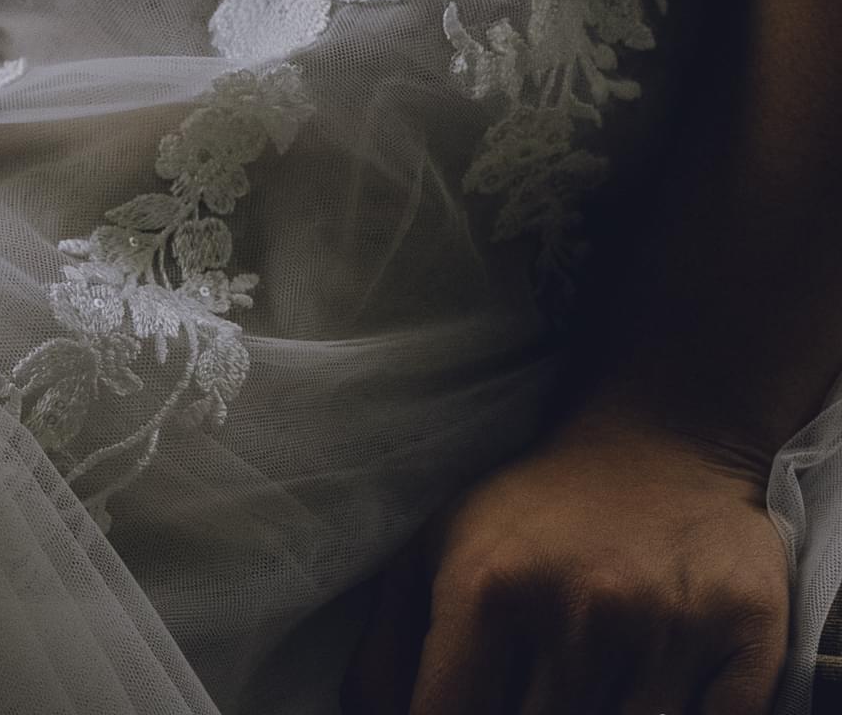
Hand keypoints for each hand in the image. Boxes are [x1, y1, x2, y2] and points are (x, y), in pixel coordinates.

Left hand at [346, 406, 789, 714]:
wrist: (662, 443)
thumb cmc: (532, 512)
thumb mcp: (434, 551)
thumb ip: (388, 648)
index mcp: (488, 589)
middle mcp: (579, 610)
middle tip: (529, 694)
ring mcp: (667, 628)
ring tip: (580, 687)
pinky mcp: (745, 634)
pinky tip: (646, 692)